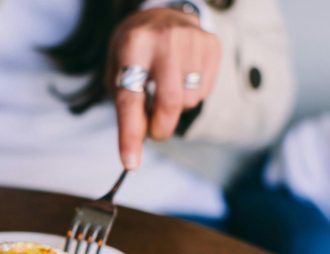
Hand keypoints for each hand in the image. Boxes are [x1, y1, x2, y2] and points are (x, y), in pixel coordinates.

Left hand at [109, 7, 220, 168]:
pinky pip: (203, 91)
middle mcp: (164, 41)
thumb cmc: (135, 49)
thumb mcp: (118, 69)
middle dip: (161, 128)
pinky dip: (190, 95)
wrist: (163, 12)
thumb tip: (141, 142)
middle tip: (154, 132)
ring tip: (166, 88)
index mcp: (132, 46)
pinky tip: (182, 77)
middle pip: (169, 103)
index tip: (130, 163)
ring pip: (189, 100)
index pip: (130, 98)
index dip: (130, 134)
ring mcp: (192, 41)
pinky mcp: (211, 45)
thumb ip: (127, 105)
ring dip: (175, 108)